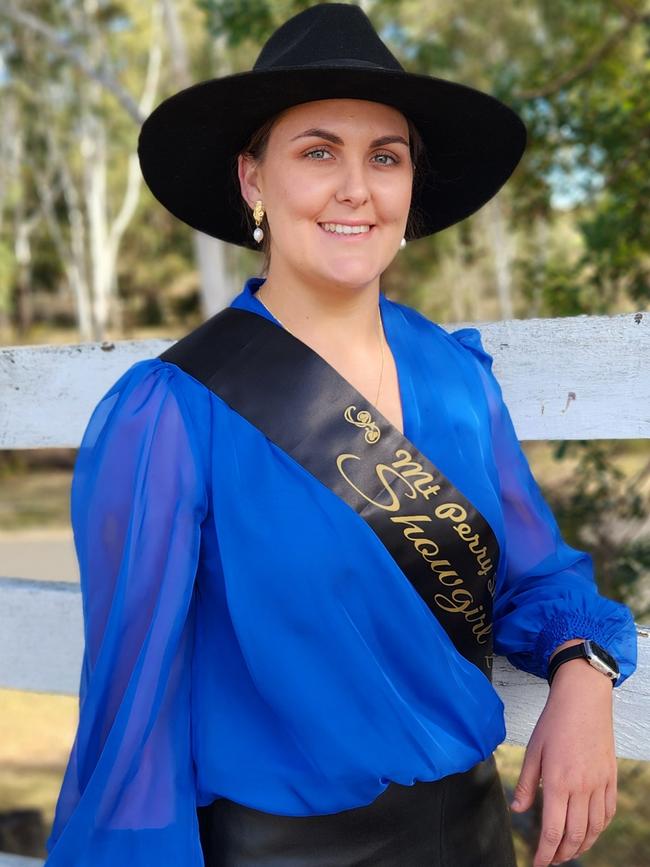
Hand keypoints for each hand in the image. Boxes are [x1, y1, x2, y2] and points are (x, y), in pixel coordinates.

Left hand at [510, 659, 616, 865]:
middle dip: (562, 854)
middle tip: (551, 860)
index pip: (553, 830)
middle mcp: (582, 788)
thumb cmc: (554, 722)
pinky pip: (608, 813)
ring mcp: (599, 784)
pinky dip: (599, 829)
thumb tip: (518, 809)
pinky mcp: (610, 778)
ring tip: (568, 852)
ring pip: (594, 829)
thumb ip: (526, 783)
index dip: (545, 853)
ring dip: (581, 846)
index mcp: (558, 782)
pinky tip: (590, 832)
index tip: (538, 863)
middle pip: (574, 835)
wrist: (583, 700)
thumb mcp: (533, 750)